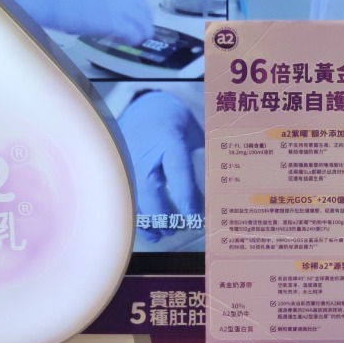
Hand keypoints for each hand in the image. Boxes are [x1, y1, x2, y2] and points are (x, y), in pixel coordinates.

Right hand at [0, 0, 153, 44]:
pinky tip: (131, 41)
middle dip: (144, 18)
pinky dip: (134, 37)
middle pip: (140, 4)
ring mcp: (118, 3)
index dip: (137, 5)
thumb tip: (101, 4)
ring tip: (140, 38)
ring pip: (140, 19)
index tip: (137, 14)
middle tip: (144, 29)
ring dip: (142, 29)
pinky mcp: (115, 20)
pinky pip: (132, 31)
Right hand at [120, 89, 203, 243]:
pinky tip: (146, 230)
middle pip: (150, 189)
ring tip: (161, 234)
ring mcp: (130, 162)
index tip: (194, 215)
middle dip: (163, 214)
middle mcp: (146, 152)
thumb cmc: (174, 120)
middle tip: (176, 229)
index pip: (177, 170)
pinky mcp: (121, 170)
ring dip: (147, 219)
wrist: (144, 108)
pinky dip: (135, 215)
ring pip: (135, 196)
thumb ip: (204, 155)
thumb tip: (221, 185)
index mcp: (168, 138)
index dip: (185, 195)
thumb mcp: (194, 130)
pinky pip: (126, 196)